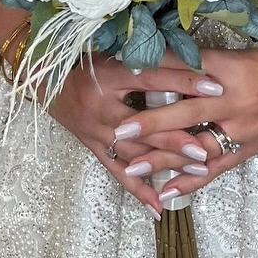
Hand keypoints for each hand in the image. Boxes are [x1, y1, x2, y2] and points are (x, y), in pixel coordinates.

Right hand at [44, 54, 224, 216]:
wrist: (43, 77)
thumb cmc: (84, 59)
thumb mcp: (112, 50)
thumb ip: (146, 56)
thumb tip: (190, 56)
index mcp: (109, 74)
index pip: (152, 78)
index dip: (184, 82)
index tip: (215, 87)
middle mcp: (102, 106)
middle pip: (144, 125)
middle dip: (176, 139)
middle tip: (206, 149)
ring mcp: (96, 131)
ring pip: (134, 152)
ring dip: (165, 164)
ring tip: (197, 172)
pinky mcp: (93, 147)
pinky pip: (117, 171)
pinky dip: (138, 190)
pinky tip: (158, 207)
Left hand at [102, 32, 257, 204]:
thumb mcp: (245, 55)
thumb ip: (209, 61)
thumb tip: (168, 61)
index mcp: (230, 68)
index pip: (185, 69)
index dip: (153, 72)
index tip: (122, 73)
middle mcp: (235, 99)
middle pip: (185, 111)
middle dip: (149, 123)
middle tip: (117, 130)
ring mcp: (243, 127)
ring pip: (196, 146)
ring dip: (162, 159)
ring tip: (130, 167)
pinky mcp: (251, 147)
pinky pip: (217, 167)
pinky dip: (192, 181)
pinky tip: (168, 192)